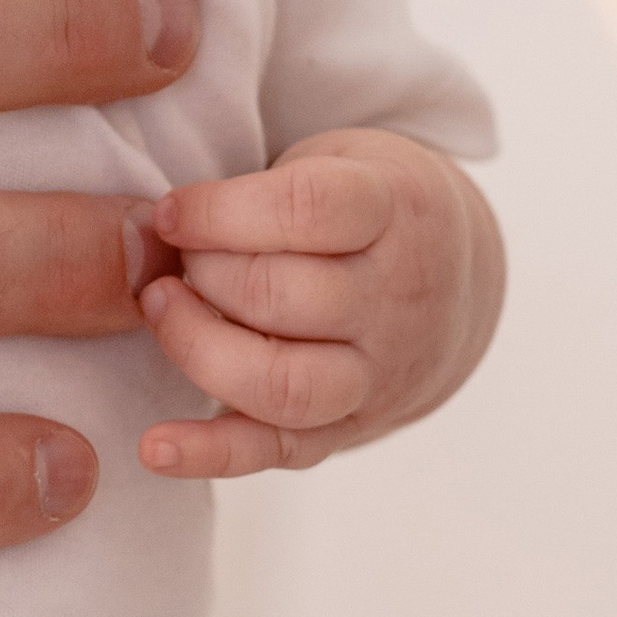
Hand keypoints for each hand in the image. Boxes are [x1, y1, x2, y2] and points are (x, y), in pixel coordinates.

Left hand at [136, 126, 503, 476]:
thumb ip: (267, 187)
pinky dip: (212, 456)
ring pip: (286, 385)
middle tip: (173, 258)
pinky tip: (156, 447)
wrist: (461, 282)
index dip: (220, 211)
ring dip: (201, 350)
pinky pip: (279, 450)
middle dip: (204, 275)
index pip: (308, 211)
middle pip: (286, 298)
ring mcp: (376, 374)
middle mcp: (393, 299)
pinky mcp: (348, 428)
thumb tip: (155, 227)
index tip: (170, 211)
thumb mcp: (339, 161)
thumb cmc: (367, 207)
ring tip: (162, 309)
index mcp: (393, 209)